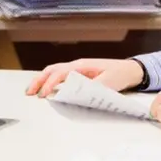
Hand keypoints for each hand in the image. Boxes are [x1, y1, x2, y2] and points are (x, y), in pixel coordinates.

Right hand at [26, 58, 144, 96]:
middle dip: (38, 80)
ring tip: (32, 92)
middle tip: (28, 92)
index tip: (44, 95)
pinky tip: (46, 90)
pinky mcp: (79, 76)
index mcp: (82, 65)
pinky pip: (61, 77)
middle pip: (52, 70)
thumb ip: (94, 88)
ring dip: (42, 81)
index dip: (50, 84)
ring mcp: (77, 70)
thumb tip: (80, 95)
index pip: (60, 73)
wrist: (131, 70)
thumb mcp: (110, 82)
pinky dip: (50, 82)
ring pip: (54, 72)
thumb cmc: (121, 73)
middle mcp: (77, 66)